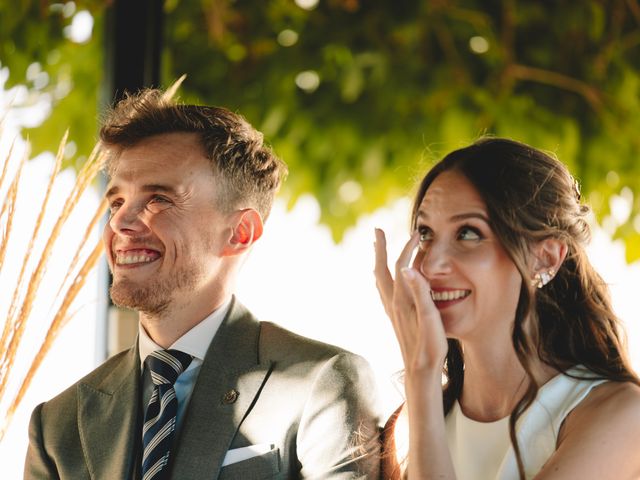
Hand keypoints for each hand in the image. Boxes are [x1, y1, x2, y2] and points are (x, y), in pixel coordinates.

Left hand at [374, 228, 447, 375]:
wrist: (420, 372)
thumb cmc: (430, 347)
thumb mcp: (431, 319)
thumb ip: (421, 293)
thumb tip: (408, 268)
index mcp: (402, 300)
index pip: (402, 266)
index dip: (408, 248)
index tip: (417, 234)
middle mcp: (392, 303)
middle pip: (381, 269)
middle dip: (380, 248)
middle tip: (377, 230)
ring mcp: (391, 311)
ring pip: (379, 279)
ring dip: (378, 261)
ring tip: (377, 248)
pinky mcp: (393, 318)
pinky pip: (382, 290)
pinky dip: (381, 277)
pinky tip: (384, 279)